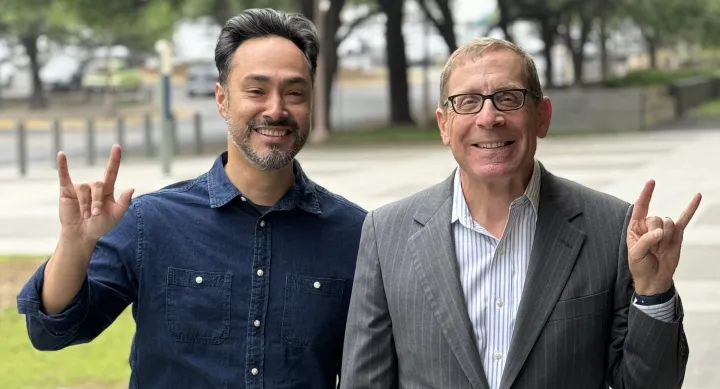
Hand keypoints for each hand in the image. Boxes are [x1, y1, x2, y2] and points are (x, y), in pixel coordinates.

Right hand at [58, 144, 134, 244]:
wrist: (82, 234)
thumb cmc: (100, 225)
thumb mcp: (116, 216)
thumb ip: (125, 203)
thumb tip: (132, 188)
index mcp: (107, 189)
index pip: (111, 171)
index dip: (114, 159)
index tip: (117, 146)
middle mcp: (93, 185)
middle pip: (97, 184)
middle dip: (97, 201)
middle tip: (95, 214)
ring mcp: (79, 187)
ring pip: (84, 189)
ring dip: (85, 204)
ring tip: (85, 215)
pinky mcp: (66, 190)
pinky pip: (64, 175)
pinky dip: (62, 165)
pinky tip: (61, 155)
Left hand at [627, 180, 701, 294]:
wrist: (654, 278)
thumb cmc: (640, 265)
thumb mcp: (636, 254)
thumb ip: (645, 241)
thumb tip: (659, 232)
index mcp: (636, 226)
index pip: (641, 206)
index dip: (646, 194)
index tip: (651, 181)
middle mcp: (650, 225)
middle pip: (656, 218)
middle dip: (655, 233)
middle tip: (653, 248)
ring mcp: (664, 229)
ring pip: (668, 223)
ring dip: (665, 238)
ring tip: (660, 250)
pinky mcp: (677, 234)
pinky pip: (685, 219)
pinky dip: (691, 208)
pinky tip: (697, 196)